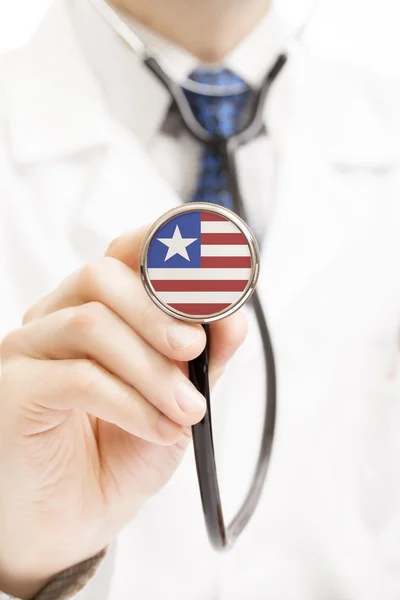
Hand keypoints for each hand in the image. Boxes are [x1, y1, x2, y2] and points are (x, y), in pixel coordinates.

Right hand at [0, 226, 246, 598]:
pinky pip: (76, 377)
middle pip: (101, 277)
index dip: (162, 247)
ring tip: (186, 410)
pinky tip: (157, 428)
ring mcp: (28, 351)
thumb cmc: (120, 451)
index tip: (208, 267)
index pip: (122, 254)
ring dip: (151, 368)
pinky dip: (130, 402)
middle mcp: (55, 319)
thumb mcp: (178, 399)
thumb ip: (205, 357)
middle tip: (194, 351)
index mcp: (95, 309)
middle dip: (159, 311)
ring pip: (90, 323)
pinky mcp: (13, 391)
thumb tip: (234, 316)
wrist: (73, 518)